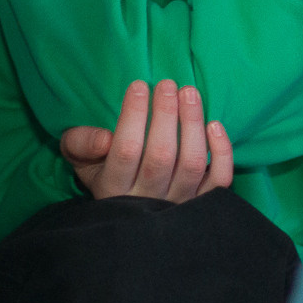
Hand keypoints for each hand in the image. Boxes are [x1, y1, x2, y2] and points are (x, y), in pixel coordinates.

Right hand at [59, 79, 232, 202]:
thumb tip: (104, 138)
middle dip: (166, 114)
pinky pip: (219, 180)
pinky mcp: (203, 204)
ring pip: (192, 164)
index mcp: (114, 189)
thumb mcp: (81, 161)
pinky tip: (214, 125)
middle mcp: (147, 201)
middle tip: (167, 84)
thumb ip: (81, 145)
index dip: (133, 115)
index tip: (139, 85)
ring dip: (193, 124)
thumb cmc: (104, 174)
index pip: (125, 150)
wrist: (130, 217)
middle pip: (162, 156)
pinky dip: (222, 152)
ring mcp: (178, 204)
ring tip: (189, 93)